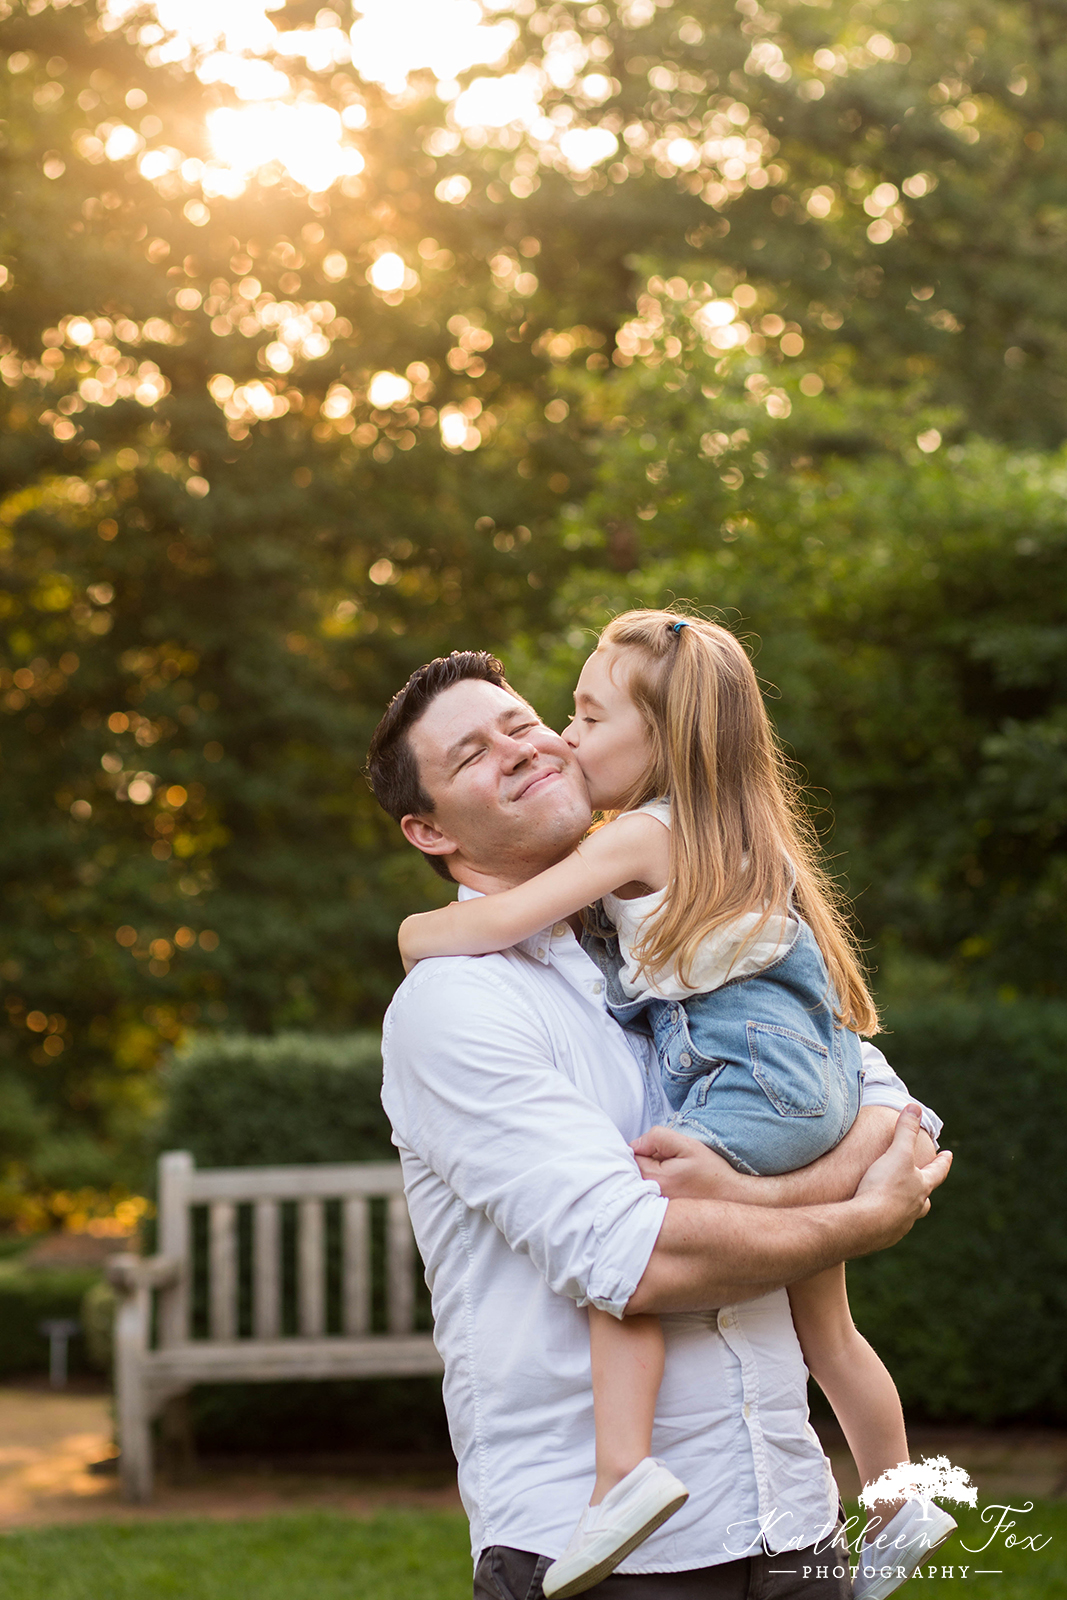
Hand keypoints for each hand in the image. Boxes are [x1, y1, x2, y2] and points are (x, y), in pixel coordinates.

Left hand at [631, 1126, 748, 1199]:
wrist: (730, 1198)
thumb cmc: (710, 1171)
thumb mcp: (687, 1145)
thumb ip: (658, 1138)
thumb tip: (635, 1144)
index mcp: (655, 1179)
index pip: (630, 1156)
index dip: (644, 1148)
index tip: (661, 1152)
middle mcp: (650, 1198)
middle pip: (631, 1172)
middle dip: (644, 1162)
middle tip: (668, 1163)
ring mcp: (653, 1209)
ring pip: (638, 1183)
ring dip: (649, 1174)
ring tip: (672, 1175)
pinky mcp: (658, 1214)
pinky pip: (645, 1194)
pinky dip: (653, 1187)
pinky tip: (672, 1187)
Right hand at [854, 1102, 952, 1246]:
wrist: (865, 1224)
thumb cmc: (884, 1187)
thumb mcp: (897, 1153)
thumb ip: (906, 1130)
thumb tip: (915, 1107)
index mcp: (920, 1188)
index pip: (938, 1173)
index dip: (943, 1162)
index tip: (948, 1154)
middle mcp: (914, 1209)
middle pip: (925, 1200)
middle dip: (924, 1191)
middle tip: (923, 1185)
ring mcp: (899, 1225)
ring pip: (907, 1215)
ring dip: (904, 1207)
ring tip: (895, 1202)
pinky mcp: (883, 1237)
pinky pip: (887, 1227)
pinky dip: (884, 1220)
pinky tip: (875, 1217)